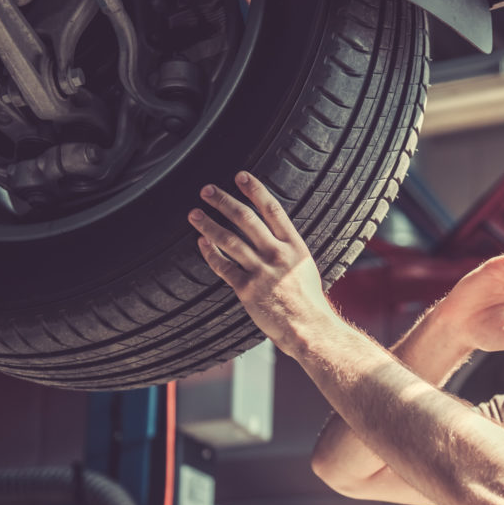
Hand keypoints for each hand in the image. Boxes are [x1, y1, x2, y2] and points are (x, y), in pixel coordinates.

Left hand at [188, 171, 339, 354]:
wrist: (308, 328)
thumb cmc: (307, 300)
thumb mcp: (304, 266)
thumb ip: (286, 248)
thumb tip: (269, 231)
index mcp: (295, 246)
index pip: (273, 210)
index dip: (255, 190)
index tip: (240, 176)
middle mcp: (278, 255)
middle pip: (246, 220)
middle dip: (224, 202)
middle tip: (207, 190)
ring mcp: (262, 272)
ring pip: (229, 241)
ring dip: (209, 224)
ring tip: (194, 213)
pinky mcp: (247, 290)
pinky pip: (224, 267)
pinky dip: (210, 253)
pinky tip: (201, 243)